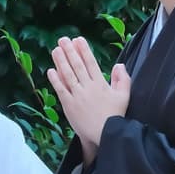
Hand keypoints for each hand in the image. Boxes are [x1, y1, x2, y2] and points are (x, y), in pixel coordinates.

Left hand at [47, 36, 130, 159]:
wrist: (106, 133)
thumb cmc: (115, 115)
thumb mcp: (124, 96)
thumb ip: (123, 79)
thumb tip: (119, 64)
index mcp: (100, 84)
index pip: (91, 63)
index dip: (83, 50)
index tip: (78, 39)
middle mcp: (88, 87)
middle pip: (77, 66)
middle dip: (70, 51)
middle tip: (63, 39)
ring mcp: (77, 96)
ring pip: (68, 75)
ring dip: (61, 61)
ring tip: (56, 50)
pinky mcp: (69, 105)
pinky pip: (61, 90)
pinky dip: (56, 80)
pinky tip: (50, 71)